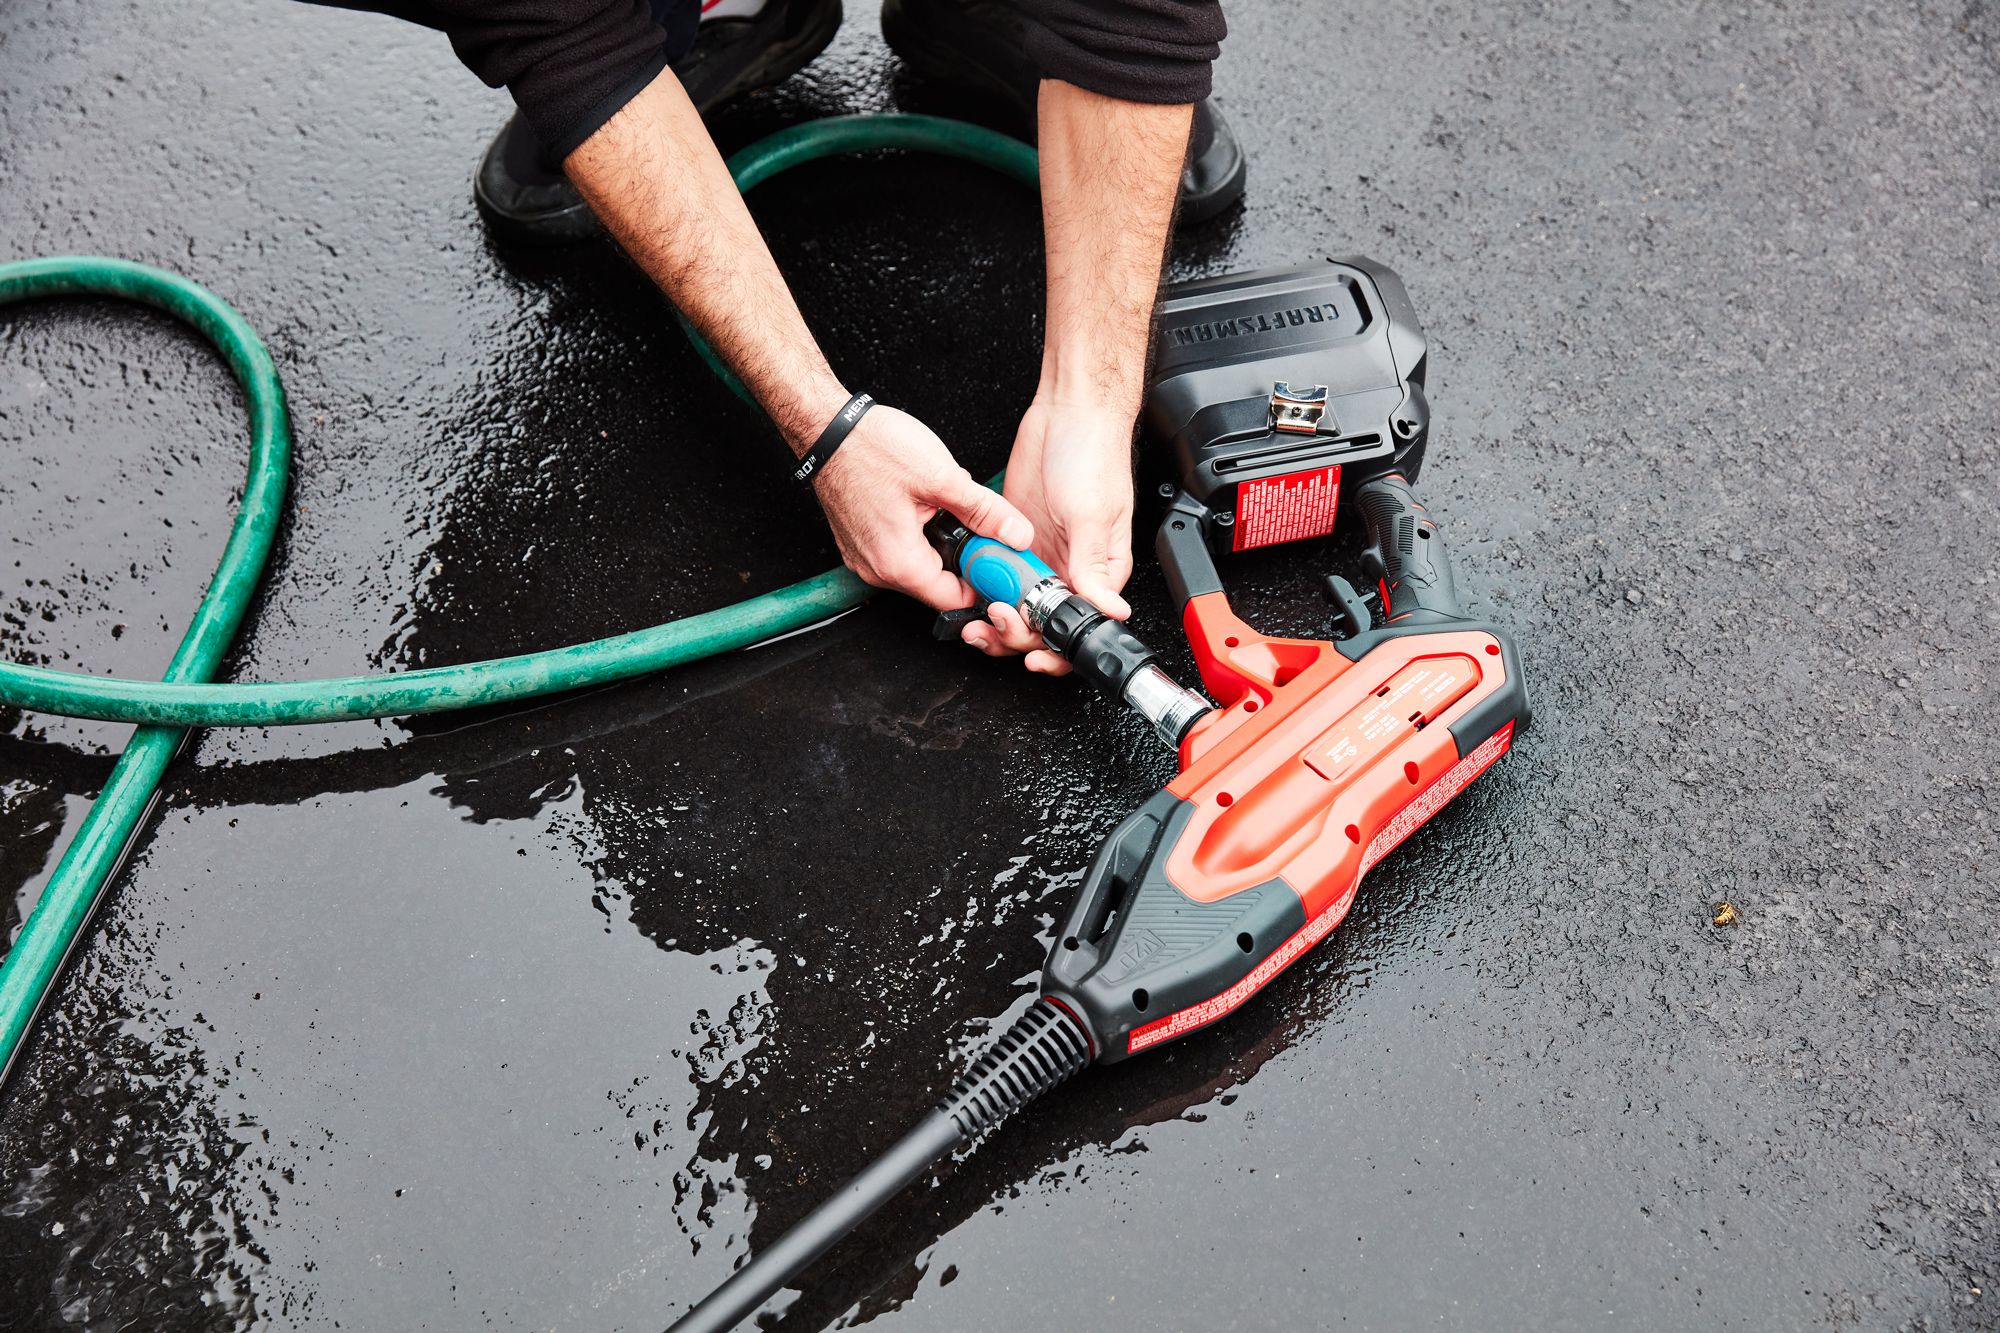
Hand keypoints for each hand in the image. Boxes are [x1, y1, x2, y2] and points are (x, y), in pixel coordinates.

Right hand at [811, 403, 1034, 610]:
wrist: (827, 429)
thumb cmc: (872, 448)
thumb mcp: (942, 478)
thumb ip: (985, 512)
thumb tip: (1017, 535)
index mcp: (900, 563)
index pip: (956, 600)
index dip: (985, 583)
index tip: (1002, 562)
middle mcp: (878, 570)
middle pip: (939, 585)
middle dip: (965, 557)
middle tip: (981, 525)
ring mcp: (866, 558)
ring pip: (922, 567)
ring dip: (943, 543)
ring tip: (947, 504)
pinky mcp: (861, 543)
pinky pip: (902, 552)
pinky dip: (922, 535)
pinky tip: (926, 504)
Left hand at [961, 399, 1135, 674]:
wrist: (1066, 413)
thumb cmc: (1094, 455)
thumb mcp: (1092, 515)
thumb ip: (1092, 566)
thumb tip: (1108, 610)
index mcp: (1099, 572)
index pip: (1077, 625)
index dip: (1053, 647)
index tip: (1031, 653)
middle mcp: (1070, 569)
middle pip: (1041, 624)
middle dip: (1015, 634)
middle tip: (995, 621)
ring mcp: (1040, 557)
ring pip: (1016, 606)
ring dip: (994, 619)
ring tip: (976, 620)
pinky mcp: (1015, 540)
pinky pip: (997, 575)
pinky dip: (982, 586)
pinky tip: (970, 586)